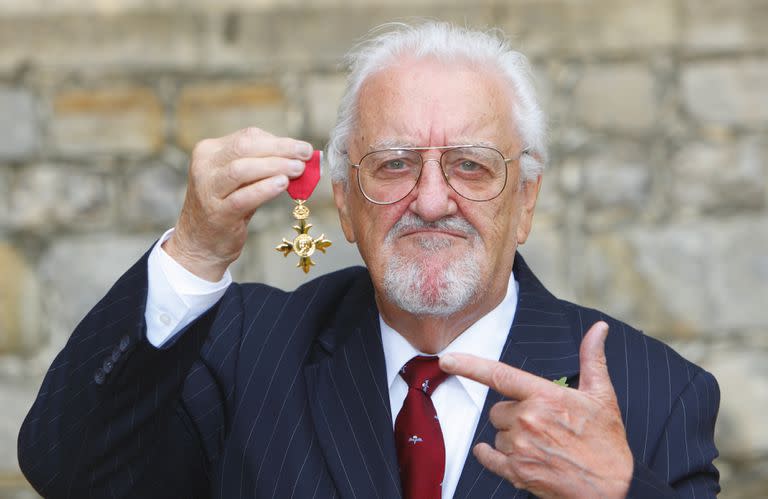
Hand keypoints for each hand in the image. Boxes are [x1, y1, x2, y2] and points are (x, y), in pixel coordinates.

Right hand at [165, 127, 313, 280]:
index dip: (279, 140)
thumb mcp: (239, 180)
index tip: (302, 148)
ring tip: (298, 169)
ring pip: (242, 169)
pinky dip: (265, 188)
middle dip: (280, 149)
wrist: (200, 242)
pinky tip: (283, 184)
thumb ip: (261, 166)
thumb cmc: (226, 206)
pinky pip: (243, 197)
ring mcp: (208, 190)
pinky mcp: (217, 213)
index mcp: (209, 151)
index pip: (247, 137)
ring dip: (275, 166)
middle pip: (244, 147)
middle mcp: (204, 166)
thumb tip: (299, 157)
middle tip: (306, 154)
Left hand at [440, 322, 632, 498]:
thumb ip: (591, 359)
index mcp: (545, 396)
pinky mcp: (517, 472)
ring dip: (511, 436)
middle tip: (541, 424)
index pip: (498, 375)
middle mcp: (528, 419)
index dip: (469, 365)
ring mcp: (520, 447)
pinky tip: (510, 455)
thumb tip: (598, 328)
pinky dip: (491, 455)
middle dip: (513, 414)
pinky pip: (488, 456)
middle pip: (497, 409)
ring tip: (541, 444)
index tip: (447, 359)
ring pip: (497, 433)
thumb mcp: (602, 396)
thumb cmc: (607, 442)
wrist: (614, 489)